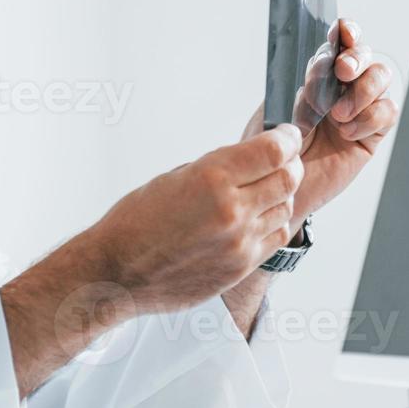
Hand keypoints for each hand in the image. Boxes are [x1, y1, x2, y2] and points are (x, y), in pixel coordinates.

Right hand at [89, 124, 304, 313]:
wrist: (118, 273)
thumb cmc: (137, 222)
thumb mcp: (176, 177)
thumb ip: (219, 168)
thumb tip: (252, 160)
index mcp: (211, 179)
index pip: (274, 151)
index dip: (287, 138)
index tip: (288, 135)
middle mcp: (231, 210)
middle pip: (288, 178)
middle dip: (290, 163)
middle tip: (283, 159)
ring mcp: (240, 242)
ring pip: (286, 208)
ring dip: (282, 194)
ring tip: (266, 189)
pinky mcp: (241, 266)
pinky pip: (276, 237)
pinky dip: (274, 222)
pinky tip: (260, 216)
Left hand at [243, 18, 397, 233]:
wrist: (279, 188)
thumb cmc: (273, 150)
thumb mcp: (278, 113)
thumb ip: (301, 88)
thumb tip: (323, 67)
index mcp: (316, 74)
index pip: (337, 43)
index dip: (346, 31)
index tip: (343, 31)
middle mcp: (341, 86)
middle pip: (364, 55)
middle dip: (357, 58)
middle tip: (342, 72)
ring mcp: (359, 107)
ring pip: (381, 78)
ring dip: (363, 91)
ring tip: (339, 115)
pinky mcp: (372, 133)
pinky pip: (387, 112)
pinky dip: (370, 118)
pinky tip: (348, 132)